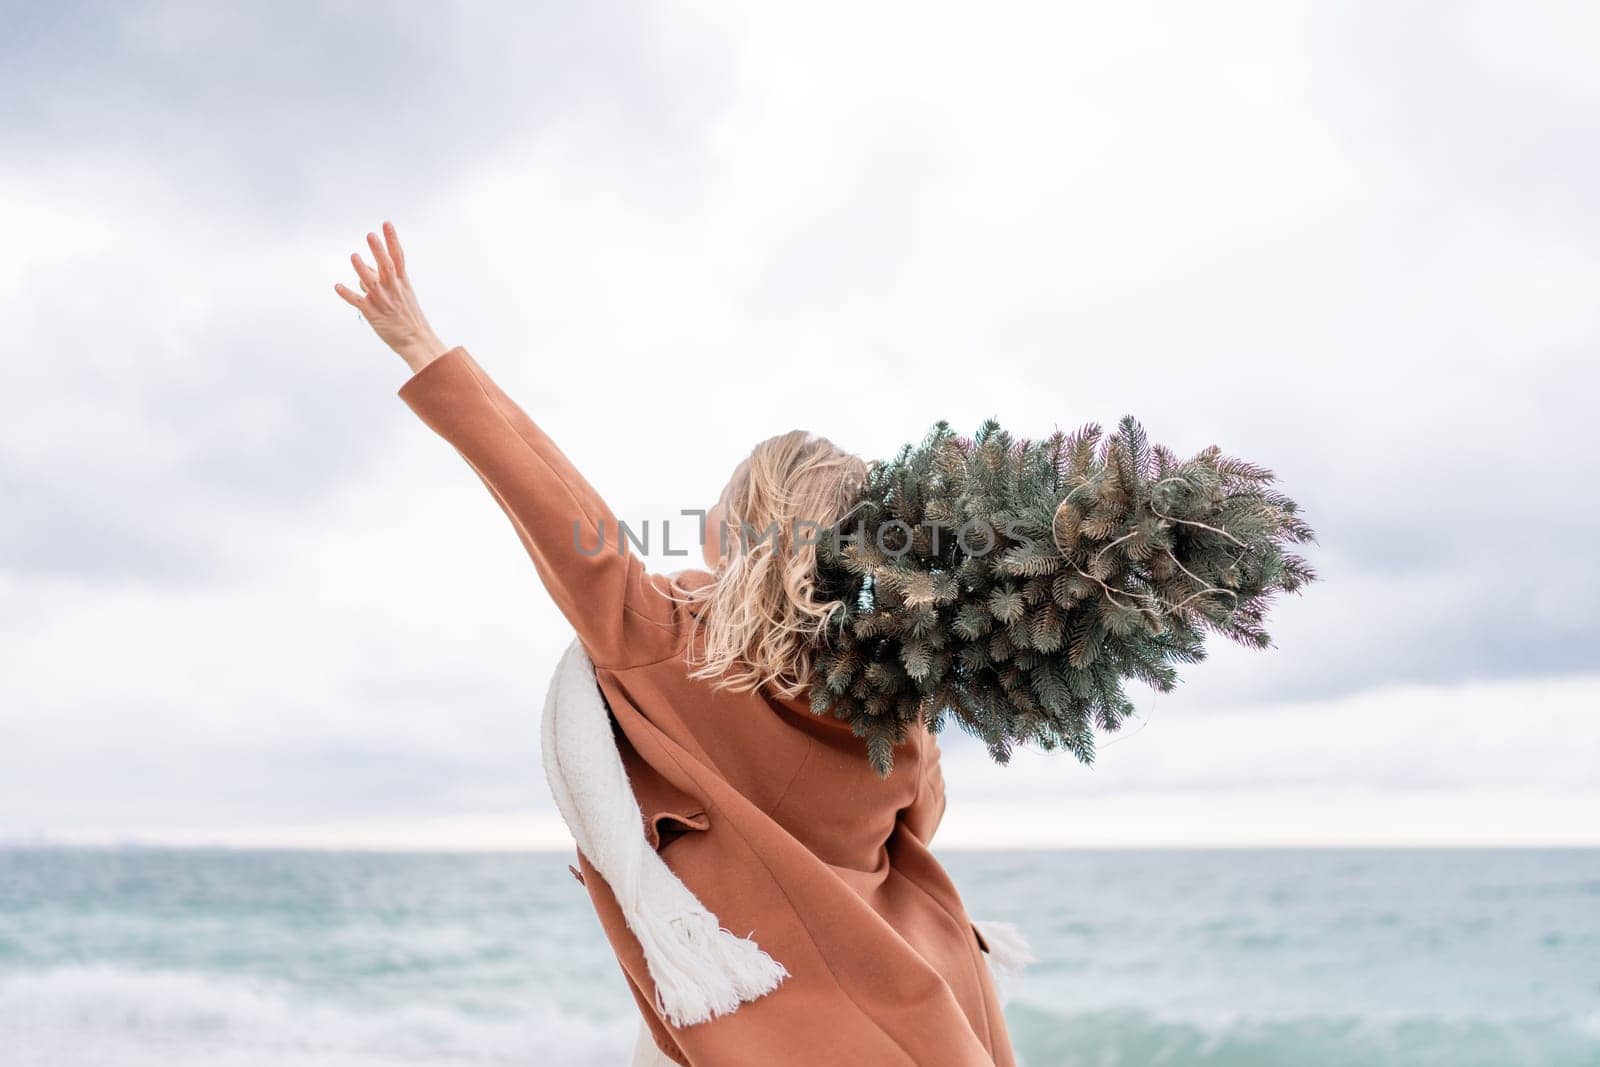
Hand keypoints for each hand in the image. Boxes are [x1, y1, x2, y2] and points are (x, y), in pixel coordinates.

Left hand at [335, 221, 449, 372]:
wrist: (417, 340)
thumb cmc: (408, 316)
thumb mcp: (402, 293)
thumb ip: (383, 277)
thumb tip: (364, 266)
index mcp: (402, 282)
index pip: (398, 257)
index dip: (392, 240)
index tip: (387, 224)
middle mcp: (393, 290)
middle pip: (386, 266)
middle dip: (379, 251)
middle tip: (371, 235)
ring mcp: (383, 301)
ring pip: (372, 283)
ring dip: (362, 270)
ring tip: (354, 256)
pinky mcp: (373, 314)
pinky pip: (359, 302)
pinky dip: (348, 295)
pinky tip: (338, 286)